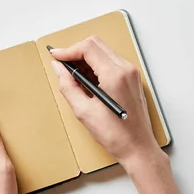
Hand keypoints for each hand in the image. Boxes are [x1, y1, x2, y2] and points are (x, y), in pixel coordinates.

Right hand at [51, 36, 165, 174]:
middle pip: (97, 44)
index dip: (68, 50)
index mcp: (115, 75)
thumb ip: (68, 86)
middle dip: (76, 51)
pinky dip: (97, 65)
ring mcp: (132, 73)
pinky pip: (112, 62)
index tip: (56, 56)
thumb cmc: (115, 135)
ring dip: (87, 58)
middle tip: (62, 65)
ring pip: (104, 52)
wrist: (138, 148)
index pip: (88, 48)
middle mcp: (126, 69)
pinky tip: (88, 81)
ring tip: (73, 75)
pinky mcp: (133, 79)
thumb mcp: (84, 111)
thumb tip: (59, 68)